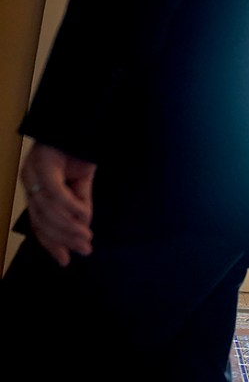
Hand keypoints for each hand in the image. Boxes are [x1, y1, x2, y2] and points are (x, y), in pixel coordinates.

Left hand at [19, 142, 96, 265]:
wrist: (81, 120)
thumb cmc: (80, 149)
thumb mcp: (82, 183)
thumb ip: (80, 203)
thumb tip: (83, 228)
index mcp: (35, 187)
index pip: (38, 222)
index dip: (51, 243)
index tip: (65, 261)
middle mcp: (28, 180)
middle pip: (41, 219)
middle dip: (63, 238)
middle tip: (84, 249)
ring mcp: (33, 171)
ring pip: (47, 209)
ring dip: (69, 226)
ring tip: (86, 237)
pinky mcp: (43, 163)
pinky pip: (55, 191)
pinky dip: (70, 205)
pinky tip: (84, 216)